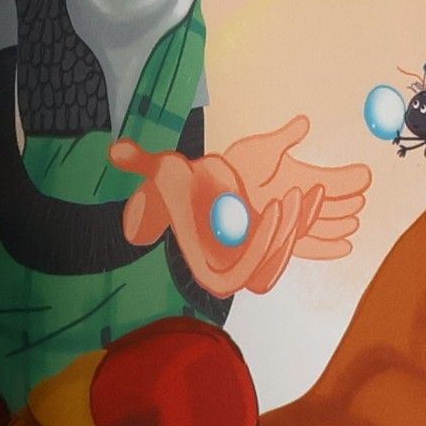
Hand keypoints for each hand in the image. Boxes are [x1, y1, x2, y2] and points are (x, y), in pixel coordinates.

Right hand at [108, 138, 302, 298]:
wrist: (198, 188)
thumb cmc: (182, 184)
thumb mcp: (163, 170)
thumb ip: (139, 163)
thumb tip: (113, 149)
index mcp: (207, 270)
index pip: (238, 276)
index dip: (257, 251)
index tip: (270, 213)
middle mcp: (232, 273)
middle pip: (267, 271)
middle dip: (282, 238)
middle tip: (290, 197)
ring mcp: (254, 263)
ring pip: (285, 259)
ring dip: (299, 229)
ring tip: (304, 191)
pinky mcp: (272, 250)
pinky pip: (295, 245)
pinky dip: (306, 223)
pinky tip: (311, 192)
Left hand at [220, 116, 370, 261]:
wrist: (212, 192)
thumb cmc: (234, 168)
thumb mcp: (262, 149)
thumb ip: (286, 137)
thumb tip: (305, 121)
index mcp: (299, 179)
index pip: (330, 182)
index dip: (347, 181)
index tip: (364, 177)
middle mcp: (299, 201)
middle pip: (331, 206)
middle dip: (347, 205)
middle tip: (360, 202)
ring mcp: (291, 220)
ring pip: (323, 226)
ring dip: (340, 226)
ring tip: (354, 224)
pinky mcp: (282, 238)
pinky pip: (309, 247)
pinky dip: (328, 248)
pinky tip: (346, 246)